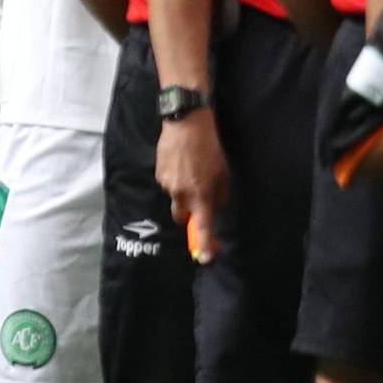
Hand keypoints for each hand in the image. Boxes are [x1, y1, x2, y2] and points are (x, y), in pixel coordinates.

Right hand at [156, 112, 227, 262]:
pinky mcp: (158, 174)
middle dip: (189, 212)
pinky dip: (175, 178)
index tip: (206, 258)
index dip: (205, 244)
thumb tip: (213, 205)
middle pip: (182, 216)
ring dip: (183, 190)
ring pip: (175, 197)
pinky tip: (181, 163)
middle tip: (198, 197)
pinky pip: (168, 184)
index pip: (203, 226)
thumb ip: (219, 194)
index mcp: (201, 194)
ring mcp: (167, 184)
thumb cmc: (210, 148)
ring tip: (191, 169)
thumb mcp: (223, 172)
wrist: (186, 124)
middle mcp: (181, 194)